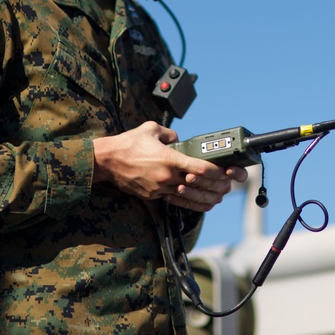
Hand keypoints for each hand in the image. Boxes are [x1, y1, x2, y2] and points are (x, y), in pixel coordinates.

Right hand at [92, 121, 247, 212]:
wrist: (106, 160)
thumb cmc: (127, 143)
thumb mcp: (151, 129)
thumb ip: (170, 134)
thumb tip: (178, 139)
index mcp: (169, 158)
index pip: (200, 168)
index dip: (217, 172)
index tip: (227, 172)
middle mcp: (167, 176)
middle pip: (198, 185)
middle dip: (217, 187)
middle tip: (229, 186)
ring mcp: (159, 188)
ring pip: (189, 196)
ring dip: (207, 198)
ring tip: (220, 197)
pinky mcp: (152, 195)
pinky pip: (176, 200)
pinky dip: (191, 203)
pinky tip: (201, 204)